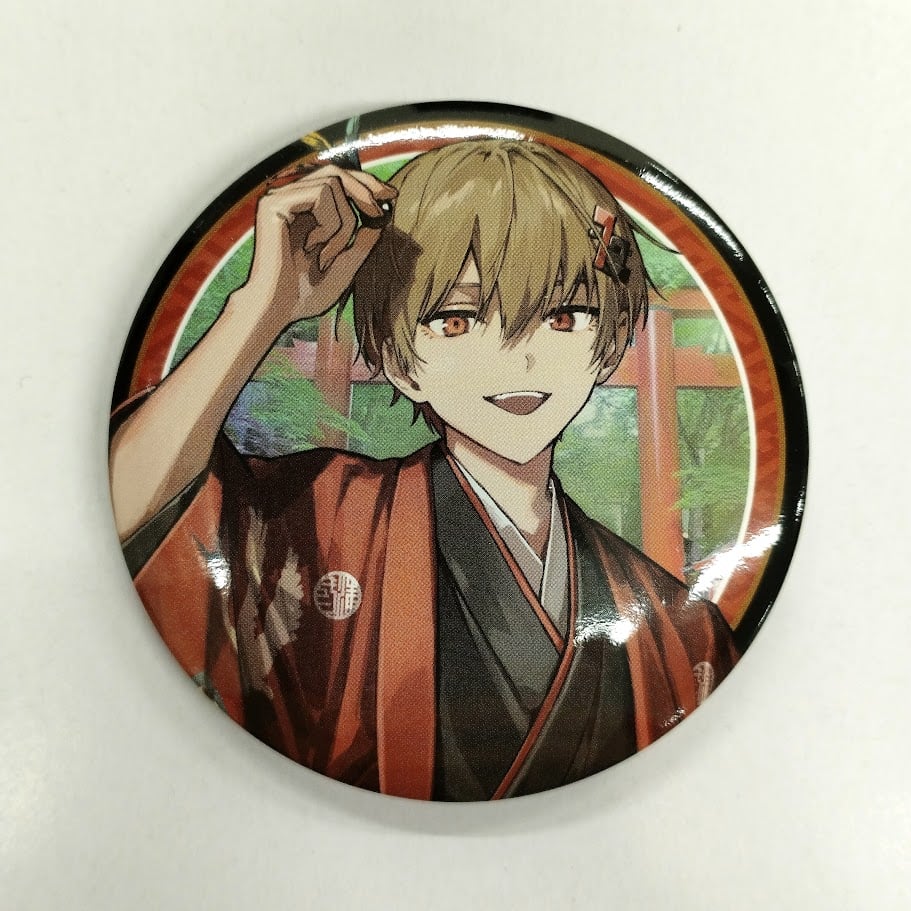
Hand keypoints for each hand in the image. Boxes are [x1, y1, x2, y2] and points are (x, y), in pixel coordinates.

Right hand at [241, 164, 395, 332]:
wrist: (278, 311)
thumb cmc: (306, 294)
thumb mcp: (346, 264)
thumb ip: (363, 239)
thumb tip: (383, 212)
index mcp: (300, 209)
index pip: (335, 179)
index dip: (365, 183)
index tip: (391, 195)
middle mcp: (286, 198)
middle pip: (335, 172)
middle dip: (364, 189)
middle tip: (380, 212)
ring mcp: (278, 198)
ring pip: (332, 184)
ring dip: (343, 222)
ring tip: (330, 254)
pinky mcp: (273, 203)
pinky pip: (320, 195)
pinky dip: (329, 223)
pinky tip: (314, 247)